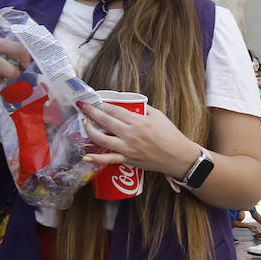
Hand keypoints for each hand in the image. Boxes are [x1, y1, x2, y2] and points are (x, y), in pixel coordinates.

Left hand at [79, 100, 194, 176]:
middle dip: (91, 112)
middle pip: (105, 121)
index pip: (115, 109)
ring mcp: (128, 148)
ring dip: (89, 130)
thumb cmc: (170, 135)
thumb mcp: (158, 116)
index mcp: (139, 121)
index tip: (94, 99)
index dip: (102, 103)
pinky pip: (108, 160)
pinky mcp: (128, 160)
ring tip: (84, 124)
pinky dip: (96, 158)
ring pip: (102, 139)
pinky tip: (86, 155)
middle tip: (82, 106)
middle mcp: (131, 134)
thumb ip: (142, 110)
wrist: (177, 156)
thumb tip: (129, 105)